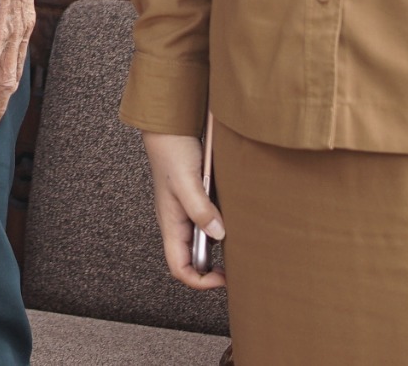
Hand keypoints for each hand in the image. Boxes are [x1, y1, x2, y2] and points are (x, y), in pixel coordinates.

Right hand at [142, 131, 225, 289]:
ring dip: (217, 250)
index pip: (179, 267)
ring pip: (200, 243)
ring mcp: (186, 212)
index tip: (222, 277)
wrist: (170, 126)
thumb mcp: (187, 182)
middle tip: (235, 267)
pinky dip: (220, 230)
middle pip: (190, 260)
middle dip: (211, 269)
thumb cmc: (172, 152)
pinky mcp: (195, 201)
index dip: (199, 280)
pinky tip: (234, 222)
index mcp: (170, 223)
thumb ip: (201, 209)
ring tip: (238, 246)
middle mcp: (177, 222)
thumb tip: (218, 235)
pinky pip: (207, 225)